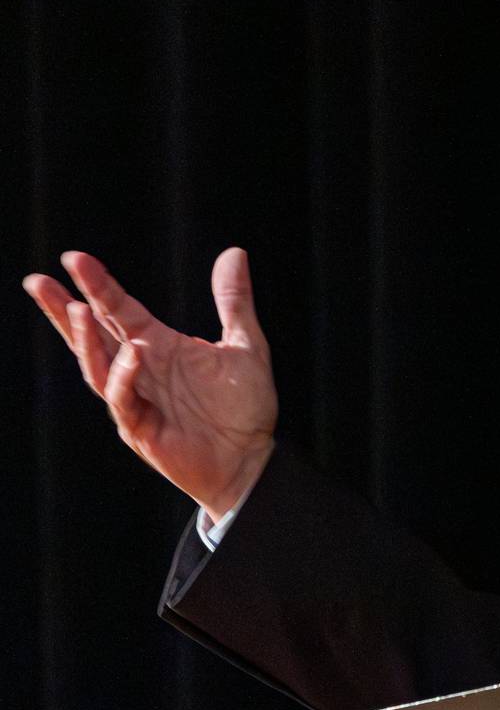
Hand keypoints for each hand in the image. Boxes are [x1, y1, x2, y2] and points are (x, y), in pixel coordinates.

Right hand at [23, 248, 278, 521]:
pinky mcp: (140, 428)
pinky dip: (124, 377)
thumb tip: (234, 252)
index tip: (74, 258)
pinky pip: (123, 400)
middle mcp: (140, 369)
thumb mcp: (246, 345)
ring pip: (97, 367)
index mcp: (159, 346)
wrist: (251, 458)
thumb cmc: (245, 406)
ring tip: (77, 309)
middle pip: (92, 335)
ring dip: (86, 339)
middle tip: (37, 281)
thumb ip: (234, 301)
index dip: (98, 285)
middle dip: (63, 310)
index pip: (120, 310)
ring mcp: (135, 399)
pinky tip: (132, 353)